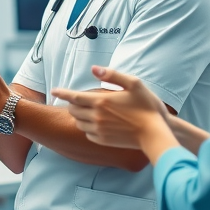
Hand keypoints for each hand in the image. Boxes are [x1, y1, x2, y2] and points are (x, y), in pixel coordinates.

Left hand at [51, 66, 170, 149]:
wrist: (154, 133)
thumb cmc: (147, 107)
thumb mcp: (134, 84)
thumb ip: (112, 75)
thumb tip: (94, 69)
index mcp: (101, 101)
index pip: (74, 97)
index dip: (62, 93)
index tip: (54, 91)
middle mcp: (96, 116)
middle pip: (74, 110)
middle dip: (72, 104)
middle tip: (78, 100)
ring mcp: (99, 130)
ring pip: (78, 122)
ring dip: (78, 116)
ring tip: (86, 111)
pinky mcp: (103, 141)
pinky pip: (87, 133)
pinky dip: (87, 127)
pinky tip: (95, 124)